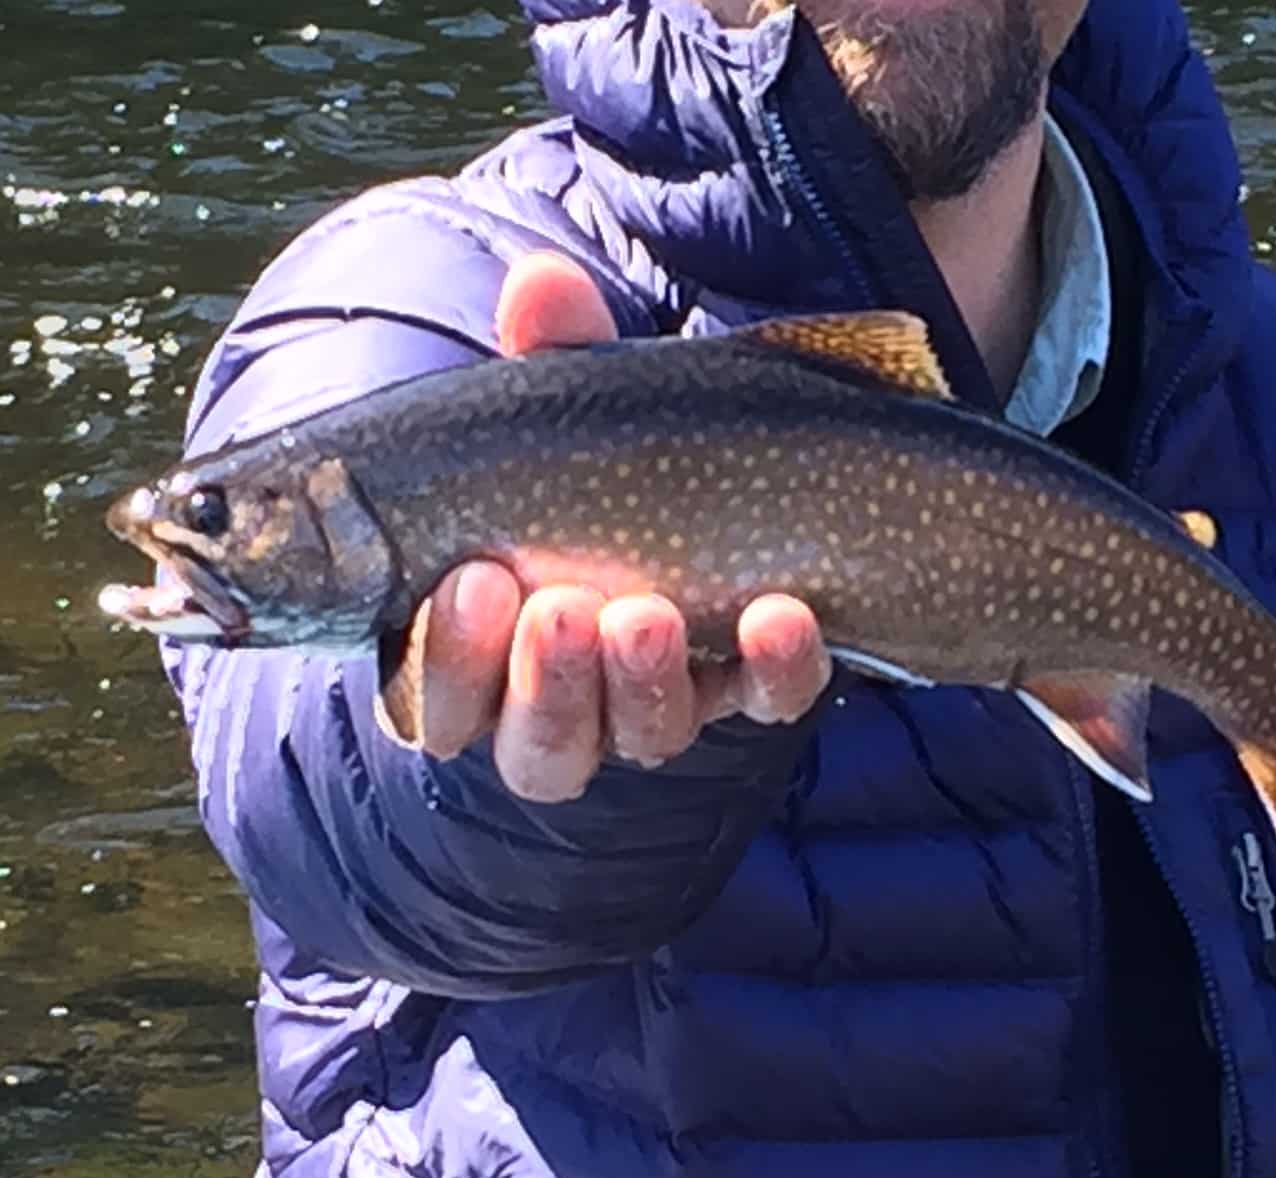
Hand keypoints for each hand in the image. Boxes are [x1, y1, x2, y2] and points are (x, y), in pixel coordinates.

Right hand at [414, 252, 830, 799]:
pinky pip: (769, 701)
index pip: (443, 703)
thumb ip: (553, 358)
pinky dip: (776, 666)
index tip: (470, 579)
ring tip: (649, 610)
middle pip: (541, 747)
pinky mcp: (760, 684)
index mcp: (491, 649)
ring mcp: (672, 698)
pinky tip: (784, 611)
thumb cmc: (615, 454)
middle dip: (543, 684)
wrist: (760, 471)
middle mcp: (576, 698)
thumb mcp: (579, 404)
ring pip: (645, 737)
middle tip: (556, 606)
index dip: (447, 661)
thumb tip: (541, 282)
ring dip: (643, 682)